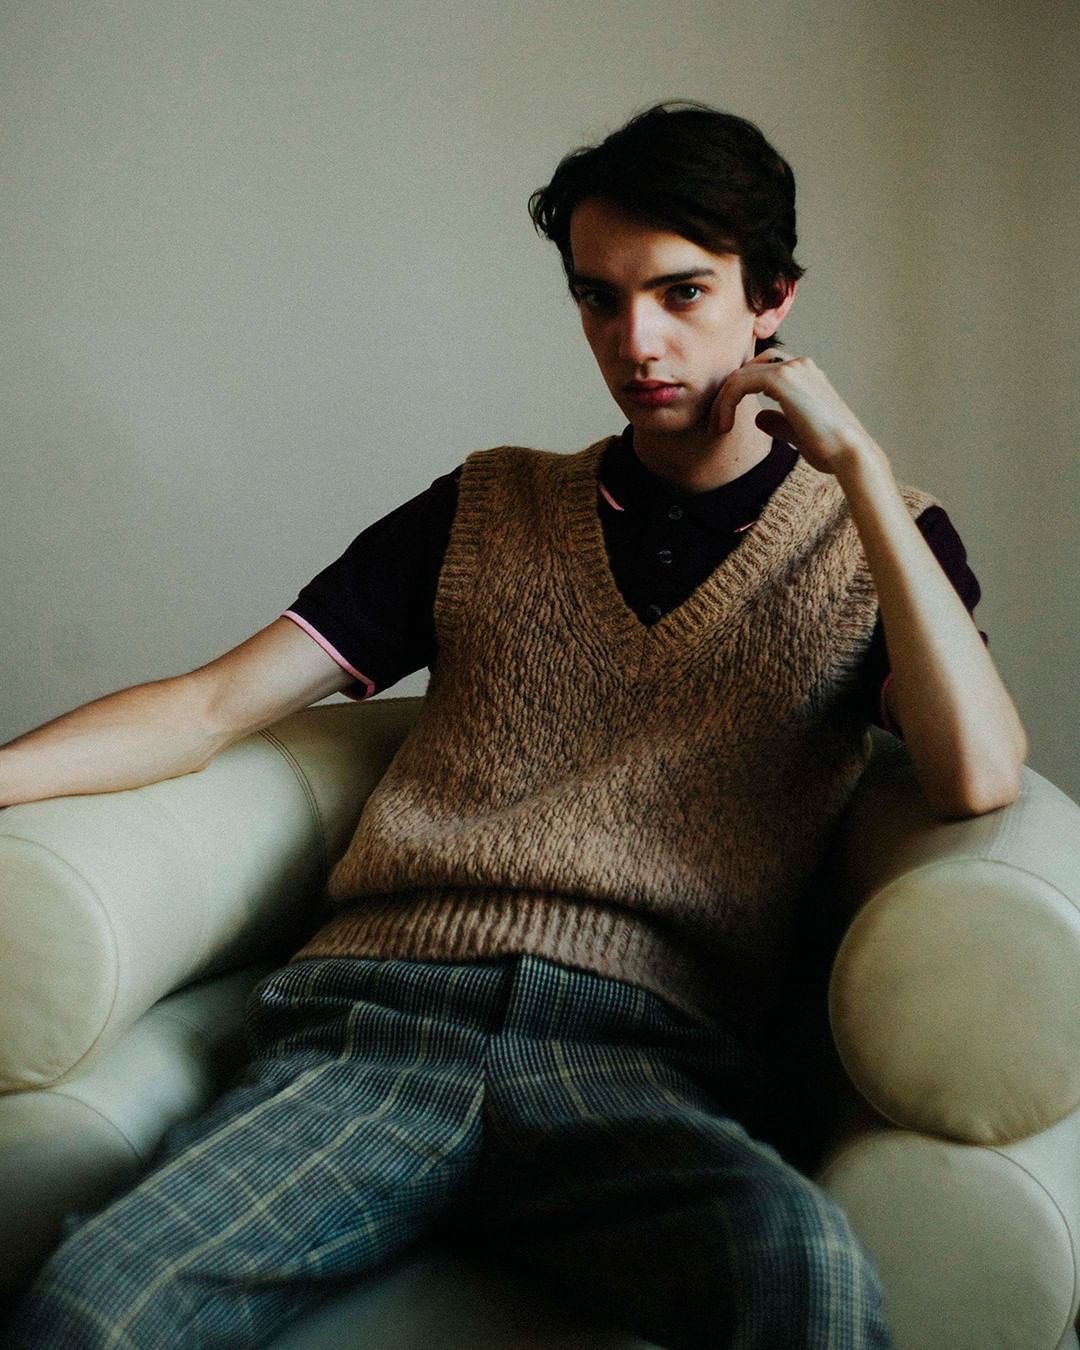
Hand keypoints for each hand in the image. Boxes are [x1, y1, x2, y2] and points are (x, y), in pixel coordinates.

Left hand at [709, 351, 876, 476]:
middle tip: (715, 424)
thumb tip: (757, 416)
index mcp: (805, 374)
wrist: (849, 452)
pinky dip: (726, 402)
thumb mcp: (798, 432)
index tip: (725, 422)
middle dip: (726, 396)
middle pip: (747, 370)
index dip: (738, 393)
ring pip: (739, 375)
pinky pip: (740, 383)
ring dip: (722, 401)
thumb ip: (778, 421)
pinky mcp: (782, 378)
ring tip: (717, 427)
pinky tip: (724, 425)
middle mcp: (799, 365)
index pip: (761, 371)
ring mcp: (792, 368)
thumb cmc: (830, 449)